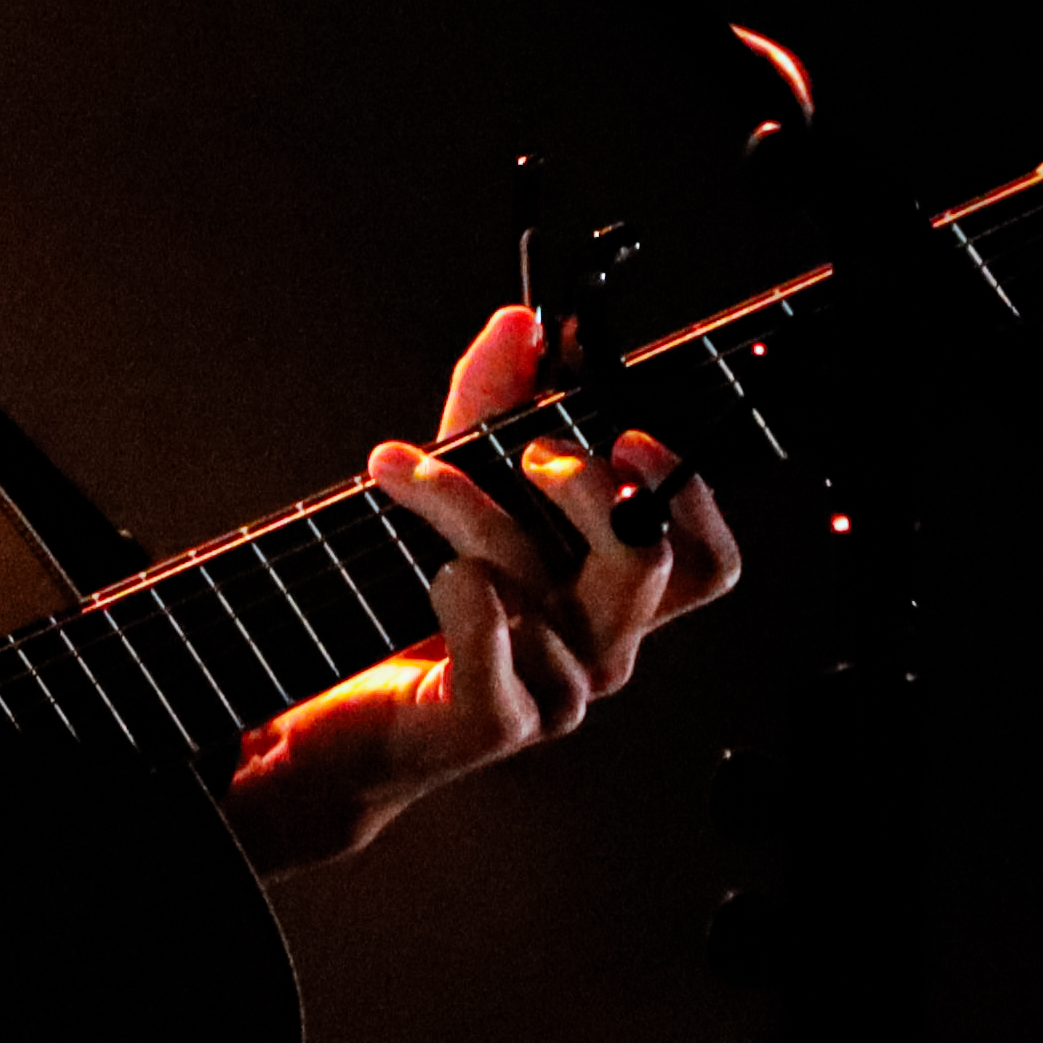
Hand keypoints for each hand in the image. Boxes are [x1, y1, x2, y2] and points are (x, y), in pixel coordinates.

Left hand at [221, 303, 744, 872]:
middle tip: (526, 452)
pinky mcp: (497, 721)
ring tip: (404, 474)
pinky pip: (498, 637)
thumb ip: (494, 401)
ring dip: (467, 506)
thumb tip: (521, 321)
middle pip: (647, 557)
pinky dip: (460, 587)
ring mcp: (555, 693)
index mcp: (613, 598)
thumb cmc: (407, 598)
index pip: (708, 563)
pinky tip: (429, 572)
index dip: (689, 495)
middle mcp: (602, 648)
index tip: (627, 433)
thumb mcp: (455, 479)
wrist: (334, 710)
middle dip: (584, 482)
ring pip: (544, 578)